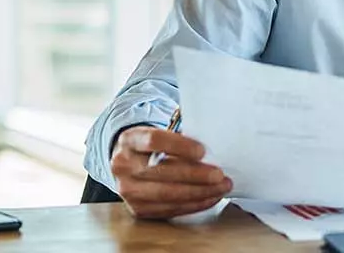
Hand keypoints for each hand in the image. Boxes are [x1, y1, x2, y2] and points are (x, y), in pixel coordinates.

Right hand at [111, 126, 232, 218]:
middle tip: (219, 175)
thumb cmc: (150, 148)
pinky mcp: (138, 209)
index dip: (180, 146)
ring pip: (167, 194)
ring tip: (220, 187)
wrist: (128, 164)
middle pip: (162, 172)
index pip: (153, 141)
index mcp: (129, 140)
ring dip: (199, 192)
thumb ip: (179, 139)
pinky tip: (209, 197)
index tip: (202, 151)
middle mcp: (123, 166)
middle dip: (195, 175)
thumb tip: (210, 152)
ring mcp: (128, 190)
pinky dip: (194, 204)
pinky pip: (170, 209)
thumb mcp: (158, 133)